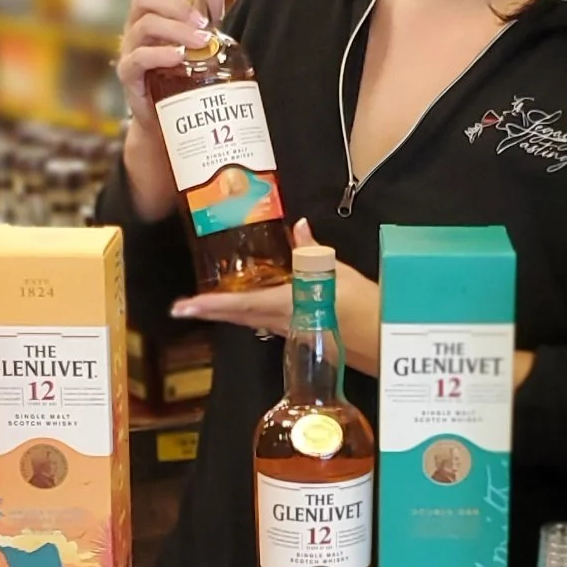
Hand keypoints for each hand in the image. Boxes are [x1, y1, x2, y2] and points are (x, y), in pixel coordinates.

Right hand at [117, 0, 229, 220]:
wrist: (172, 122)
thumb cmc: (188, 74)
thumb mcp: (203, 39)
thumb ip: (211, 10)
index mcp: (150, 13)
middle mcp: (135, 28)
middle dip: (176, 4)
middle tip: (204, 21)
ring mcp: (130, 52)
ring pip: (143, 25)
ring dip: (175, 29)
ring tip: (203, 40)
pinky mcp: (130, 78)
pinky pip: (137, 59)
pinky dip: (159, 54)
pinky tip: (179, 57)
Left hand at [170, 218, 381, 375]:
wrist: (383, 341)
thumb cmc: (363, 306)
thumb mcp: (338, 272)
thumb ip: (312, 252)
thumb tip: (299, 225)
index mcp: (286, 304)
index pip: (240, 304)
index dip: (210, 305)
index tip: (183, 307)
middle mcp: (281, 323)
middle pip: (237, 316)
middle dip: (209, 311)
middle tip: (182, 308)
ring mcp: (289, 334)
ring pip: (250, 322)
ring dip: (227, 313)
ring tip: (206, 305)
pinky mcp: (300, 339)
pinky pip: (266, 324)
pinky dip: (250, 314)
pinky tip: (246, 308)